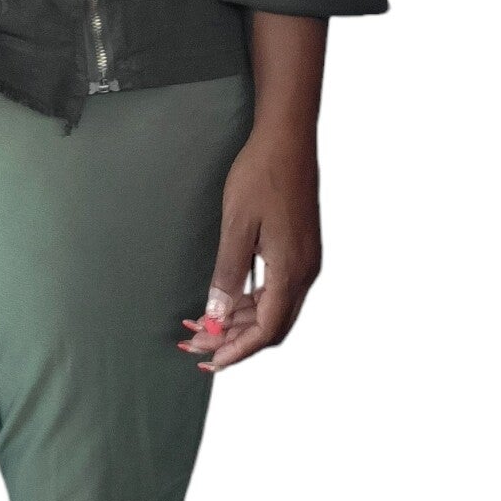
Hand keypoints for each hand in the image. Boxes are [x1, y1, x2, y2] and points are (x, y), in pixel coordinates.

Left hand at [176, 125, 320, 371]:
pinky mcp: (299, 248)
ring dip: (239, 320)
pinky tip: (225, 300)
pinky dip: (249, 300)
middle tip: (195, 343)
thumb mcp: (237, 224)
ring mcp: (304, 260)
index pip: (266, 329)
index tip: (209, 361)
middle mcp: (304, 272)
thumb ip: (228, 272)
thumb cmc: (261, 175)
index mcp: (291, 270)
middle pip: (271, 325)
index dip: (237, 350)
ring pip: (273, 308)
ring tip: (202, 324)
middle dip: (233, 339)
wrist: (287, 139)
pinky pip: (276, 288)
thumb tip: (216, 315)